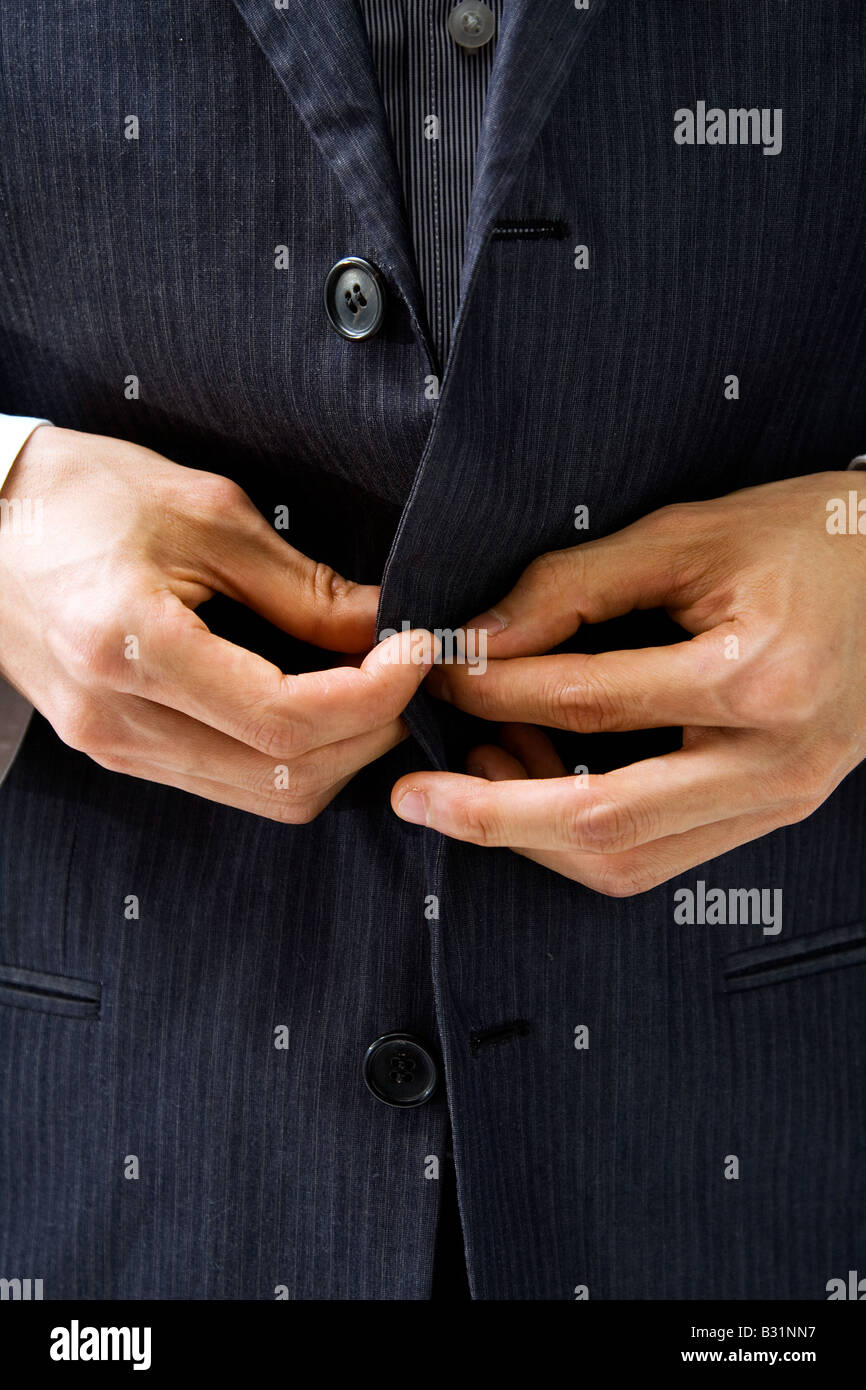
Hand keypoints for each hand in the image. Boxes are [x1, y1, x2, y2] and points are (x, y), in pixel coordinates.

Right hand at [0, 426, 431, 819]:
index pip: (284, 719)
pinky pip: (230, 783)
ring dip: (338, 753)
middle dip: (370, 731)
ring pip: (264, 797)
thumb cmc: (82, 496)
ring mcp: (112, 748)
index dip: (373, 695)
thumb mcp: (204, 514)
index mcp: (130, 648)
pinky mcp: (117, 751)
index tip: (418, 649)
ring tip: (374, 688)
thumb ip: (301, 587)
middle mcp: (116, 721)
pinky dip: (291, 757)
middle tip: (410, 673)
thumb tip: (385, 626)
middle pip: (285, 779)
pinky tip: (318, 704)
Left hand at [392, 474, 865, 894]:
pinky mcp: (774, 812)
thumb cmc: (814, 539)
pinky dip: (587, 833)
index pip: (590, 701)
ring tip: (475, 778)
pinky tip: (542, 786)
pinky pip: (663, 853)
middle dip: (490, 815)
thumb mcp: (692, 534)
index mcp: (757, 675)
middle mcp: (773, 760)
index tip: (436, 677)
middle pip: (602, 821)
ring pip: (629, 860)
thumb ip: (577, 585)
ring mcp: (780, 800)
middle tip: (412, 796)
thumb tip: (479, 638)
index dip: (495, 692)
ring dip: (535, 832)